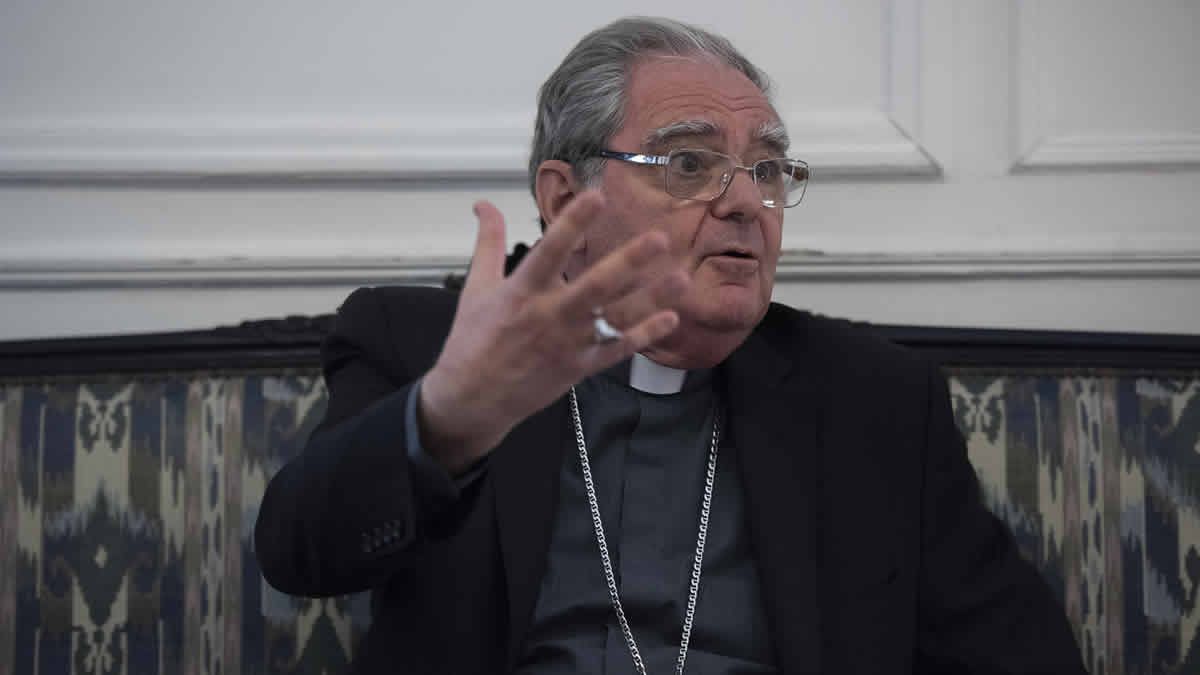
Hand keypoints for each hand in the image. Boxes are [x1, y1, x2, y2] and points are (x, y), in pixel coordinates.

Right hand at [418, 191, 686, 473]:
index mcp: (522, 291)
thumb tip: (483, 202)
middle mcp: (550, 315)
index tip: (597, 195)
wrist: (472, 398)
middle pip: (596, 285)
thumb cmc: (473, 339)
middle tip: (659, 238)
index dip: (573, 223)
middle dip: (629, 261)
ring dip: (651, 298)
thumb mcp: (476, 287)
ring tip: (682, 277)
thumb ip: (488, 242)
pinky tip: (671, 319)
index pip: (550, 251)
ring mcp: (569, 344)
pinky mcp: (580, 367)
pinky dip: (644, 336)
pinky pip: (617, 350)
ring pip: (616, 317)